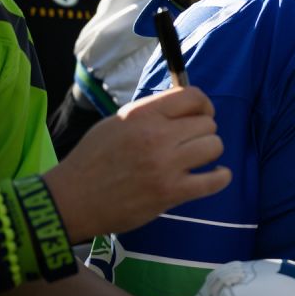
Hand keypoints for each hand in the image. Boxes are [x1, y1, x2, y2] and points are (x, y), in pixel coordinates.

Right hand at [43, 86, 231, 241]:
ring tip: (195, 158)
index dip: (203, 104)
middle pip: (207, 124)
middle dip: (203, 131)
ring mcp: (166, 166)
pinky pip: (215, 181)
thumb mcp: (116, 123)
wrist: (73, 198)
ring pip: (214, 147)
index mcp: (142, 115)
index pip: (192, 97)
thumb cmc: (93, 159)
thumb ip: (151, 113)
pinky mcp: (171, 193)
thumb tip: (184, 106)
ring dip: (209, 152)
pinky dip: (221, 177)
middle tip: (191, 141)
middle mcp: (156, 137)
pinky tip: (216, 174)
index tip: (201, 114)